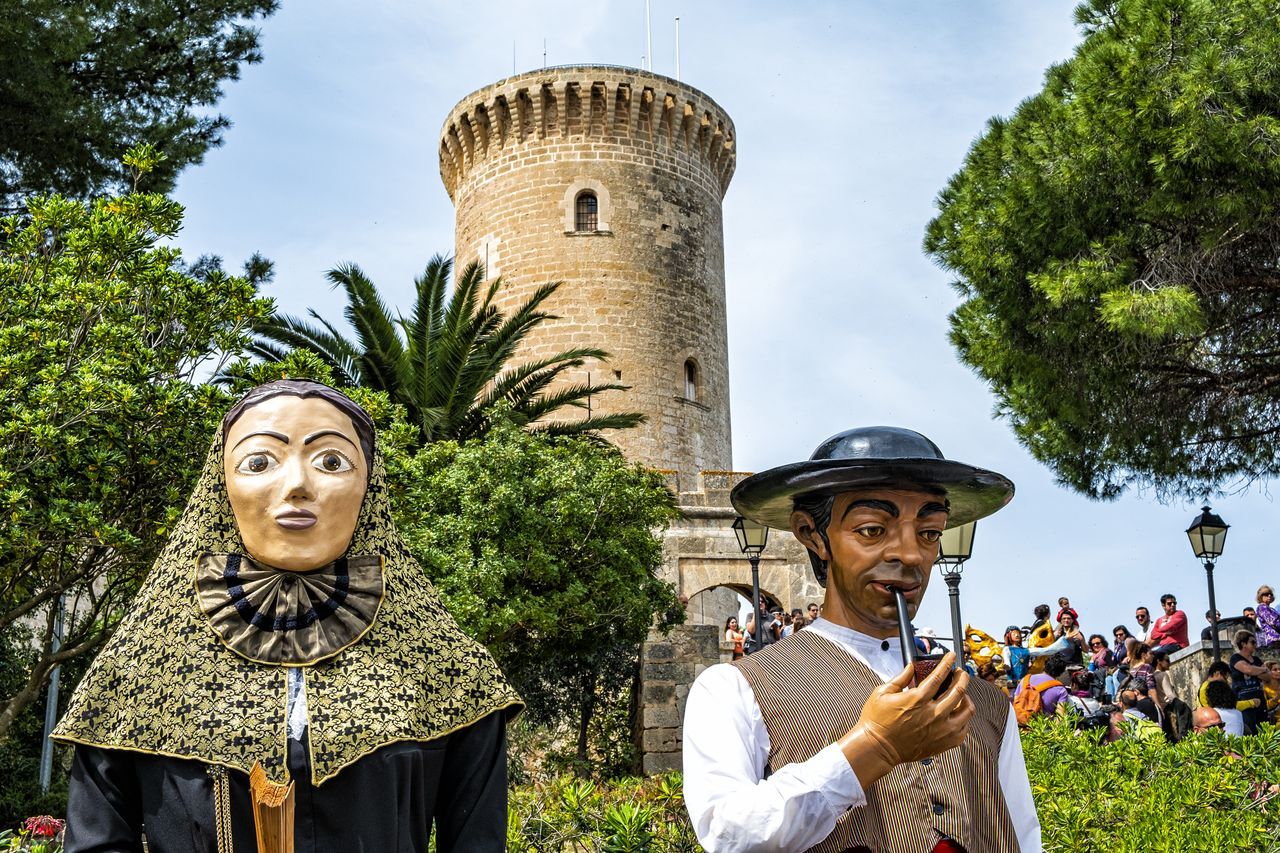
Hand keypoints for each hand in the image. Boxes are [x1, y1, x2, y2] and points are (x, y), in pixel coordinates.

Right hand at [838, 651, 973, 788]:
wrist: (878, 748)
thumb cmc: (877, 721)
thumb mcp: (882, 693)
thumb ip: (900, 678)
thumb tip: (911, 667)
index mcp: (917, 699)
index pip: (939, 675)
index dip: (947, 663)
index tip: (952, 656)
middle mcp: (933, 714)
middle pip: (958, 691)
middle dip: (962, 677)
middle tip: (961, 673)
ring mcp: (941, 730)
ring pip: (967, 711)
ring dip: (967, 698)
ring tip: (962, 694)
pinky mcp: (943, 743)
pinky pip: (964, 730)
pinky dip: (964, 719)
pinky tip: (958, 714)